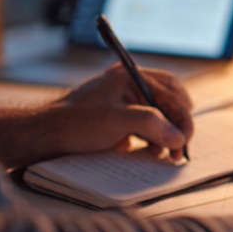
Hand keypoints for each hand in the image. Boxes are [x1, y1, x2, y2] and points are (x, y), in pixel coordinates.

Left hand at [48, 64, 194, 160]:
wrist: (48, 137)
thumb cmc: (76, 123)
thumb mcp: (116, 120)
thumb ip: (151, 124)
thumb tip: (178, 137)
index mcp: (131, 76)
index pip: (170, 93)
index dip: (182, 117)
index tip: (184, 139)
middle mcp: (131, 86)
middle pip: (169, 101)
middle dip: (178, 124)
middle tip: (180, 145)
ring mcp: (126, 102)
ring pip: (160, 115)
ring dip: (167, 134)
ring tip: (166, 154)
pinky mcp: (121, 120)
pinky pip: (148, 127)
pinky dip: (154, 140)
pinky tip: (152, 152)